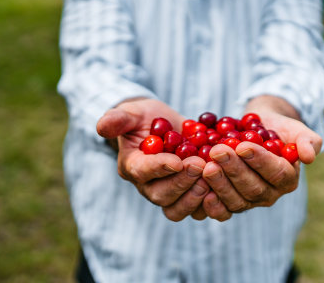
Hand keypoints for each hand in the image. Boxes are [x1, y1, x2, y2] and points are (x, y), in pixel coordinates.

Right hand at [96, 98, 209, 220]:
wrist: (165, 127)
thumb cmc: (145, 118)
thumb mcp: (133, 112)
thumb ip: (118, 118)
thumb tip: (101, 126)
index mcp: (132, 166)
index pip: (142, 172)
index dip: (160, 167)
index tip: (177, 160)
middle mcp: (147, 186)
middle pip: (161, 196)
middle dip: (181, 182)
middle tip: (199, 165)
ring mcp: (168, 195)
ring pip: (177, 209)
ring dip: (194, 196)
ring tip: (210, 177)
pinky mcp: (188, 197)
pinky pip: (197, 210)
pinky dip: (210, 202)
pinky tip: (222, 185)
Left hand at [199, 96, 322, 220]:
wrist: (255, 130)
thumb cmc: (277, 128)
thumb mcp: (295, 129)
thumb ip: (307, 140)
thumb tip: (309, 157)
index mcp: (288, 178)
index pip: (276, 172)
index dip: (259, 160)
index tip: (242, 145)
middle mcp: (270, 195)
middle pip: (253, 188)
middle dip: (234, 170)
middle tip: (218, 152)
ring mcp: (249, 202)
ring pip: (236, 200)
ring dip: (219, 184)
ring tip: (206, 165)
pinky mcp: (230, 204)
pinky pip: (222, 210)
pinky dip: (211, 204)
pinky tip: (200, 191)